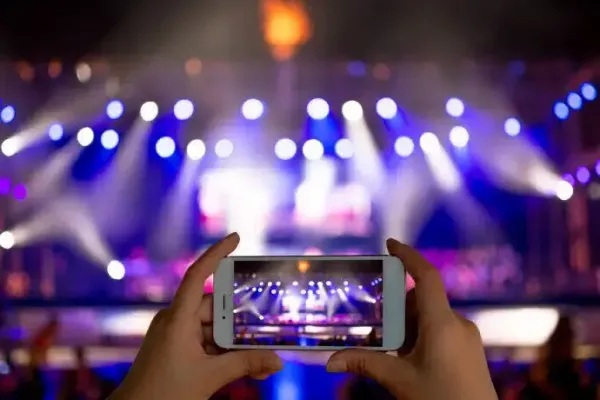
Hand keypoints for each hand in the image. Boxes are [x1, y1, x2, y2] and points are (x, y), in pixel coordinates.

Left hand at [109, 233, 282, 399]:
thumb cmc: (163, 393)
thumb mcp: (210, 377)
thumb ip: (246, 364)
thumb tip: (277, 361)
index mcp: (178, 318)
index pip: (198, 275)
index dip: (217, 253)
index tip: (236, 238)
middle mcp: (175, 319)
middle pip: (215, 308)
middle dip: (240, 322)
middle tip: (266, 328)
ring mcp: (174, 333)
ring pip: (212, 328)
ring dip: (233, 342)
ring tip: (259, 356)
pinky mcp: (175, 346)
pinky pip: (204, 340)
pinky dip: (222, 350)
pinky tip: (242, 363)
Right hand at [326, 239, 496, 399]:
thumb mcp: (399, 381)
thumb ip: (365, 364)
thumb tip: (330, 362)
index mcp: (442, 323)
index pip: (427, 276)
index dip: (408, 255)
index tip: (390, 244)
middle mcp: (457, 324)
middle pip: (422, 300)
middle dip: (396, 305)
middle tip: (371, 314)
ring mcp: (466, 338)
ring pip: (430, 318)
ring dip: (407, 324)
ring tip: (385, 340)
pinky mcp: (468, 352)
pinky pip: (440, 331)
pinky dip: (420, 335)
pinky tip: (405, 355)